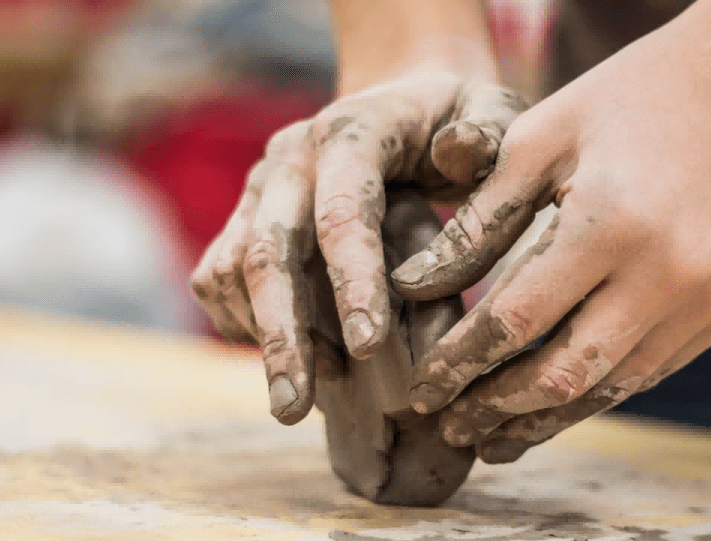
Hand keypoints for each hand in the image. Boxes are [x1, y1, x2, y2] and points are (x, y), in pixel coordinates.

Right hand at [190, 72, 525, 424]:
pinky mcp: (244, 216)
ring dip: (263, 337)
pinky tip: (292, 357)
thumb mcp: (491, 111)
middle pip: (268, 251)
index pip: (342, 213)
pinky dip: (243, 324)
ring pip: (232, 270)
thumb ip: (486, 135)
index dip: (352, 283)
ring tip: (305, 394)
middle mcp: (291, 159)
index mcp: (352, 133)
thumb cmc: (457, 119)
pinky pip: (219, 277)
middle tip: (292, 409)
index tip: (370, 350)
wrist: (402, 103)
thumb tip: (455, 154)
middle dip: (282, 335)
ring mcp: (260, 188)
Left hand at [391, 15, 710, 461]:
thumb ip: (480, 218)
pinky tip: (558, 401)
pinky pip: (651, 370)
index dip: (459, 364)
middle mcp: (667, 275)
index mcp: (610, 223)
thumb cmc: (633, 98)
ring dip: (546, 418)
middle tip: (449, 427)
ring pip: (611, 388)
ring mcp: (707, 300)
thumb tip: (415, 286)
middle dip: (495, 410)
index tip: (420, 388)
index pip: (514, 320)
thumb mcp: (542, 136)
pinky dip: (598, 390)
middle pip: (562, 374)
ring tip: (494, 438)